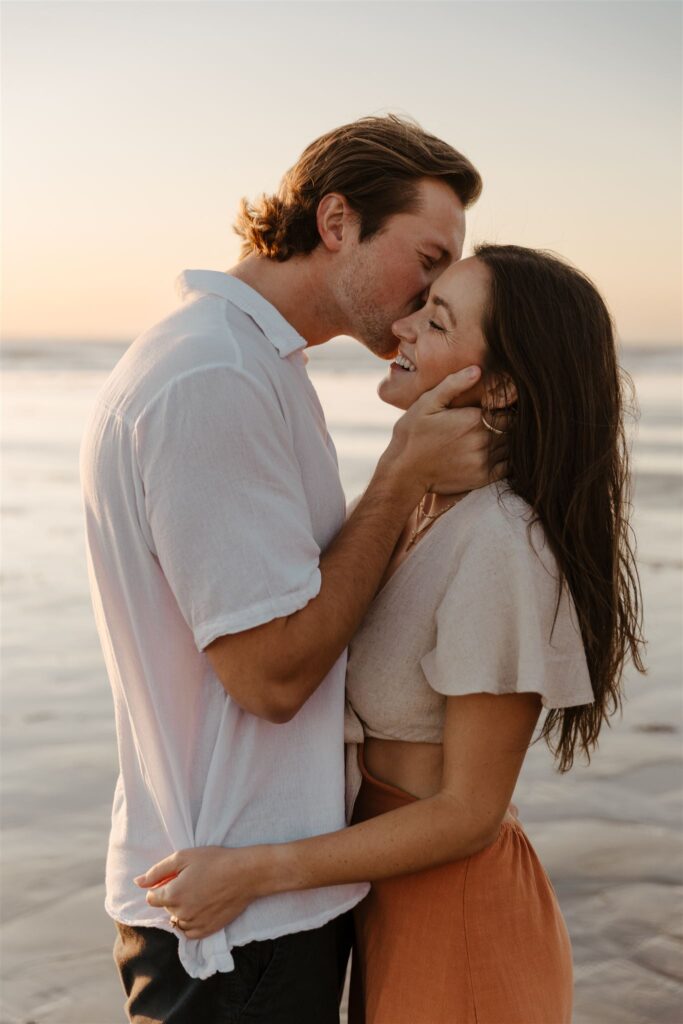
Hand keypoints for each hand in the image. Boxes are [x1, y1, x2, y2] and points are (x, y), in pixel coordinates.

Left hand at [134, 846, 261, 939]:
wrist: (245, 874)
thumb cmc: (214, 861)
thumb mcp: (183, 857)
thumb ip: (157, 871)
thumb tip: (137, 882)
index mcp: (172, 895)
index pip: (151, 898)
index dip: (162, 886)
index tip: (177, 877)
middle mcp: (181, 913)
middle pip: (166, 907)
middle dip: (173, 896)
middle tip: (192, 881)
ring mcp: (194, 924)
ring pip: (177, 920)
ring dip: (182, 909)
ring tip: (200, 892)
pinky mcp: (206, 931)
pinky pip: (188, 932)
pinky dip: (190, 922)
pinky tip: (202, 907)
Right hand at [381, 366, 507, 494]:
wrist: (404, 472)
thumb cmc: (413, 434)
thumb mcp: (427, 403)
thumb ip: (453, 385)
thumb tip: (477, 370)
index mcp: (475, 419)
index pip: (509, 409)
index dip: (507, 407)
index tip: (498, 407)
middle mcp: (484, 440)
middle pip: (514, 428)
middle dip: (509, 423)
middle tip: (497, 421)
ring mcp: (485, 461)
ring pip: (513, 447)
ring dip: (508, 441)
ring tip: (496, 437)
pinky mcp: (483, 478)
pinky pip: (508, 467)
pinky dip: (508, 459)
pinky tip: (496, 454)